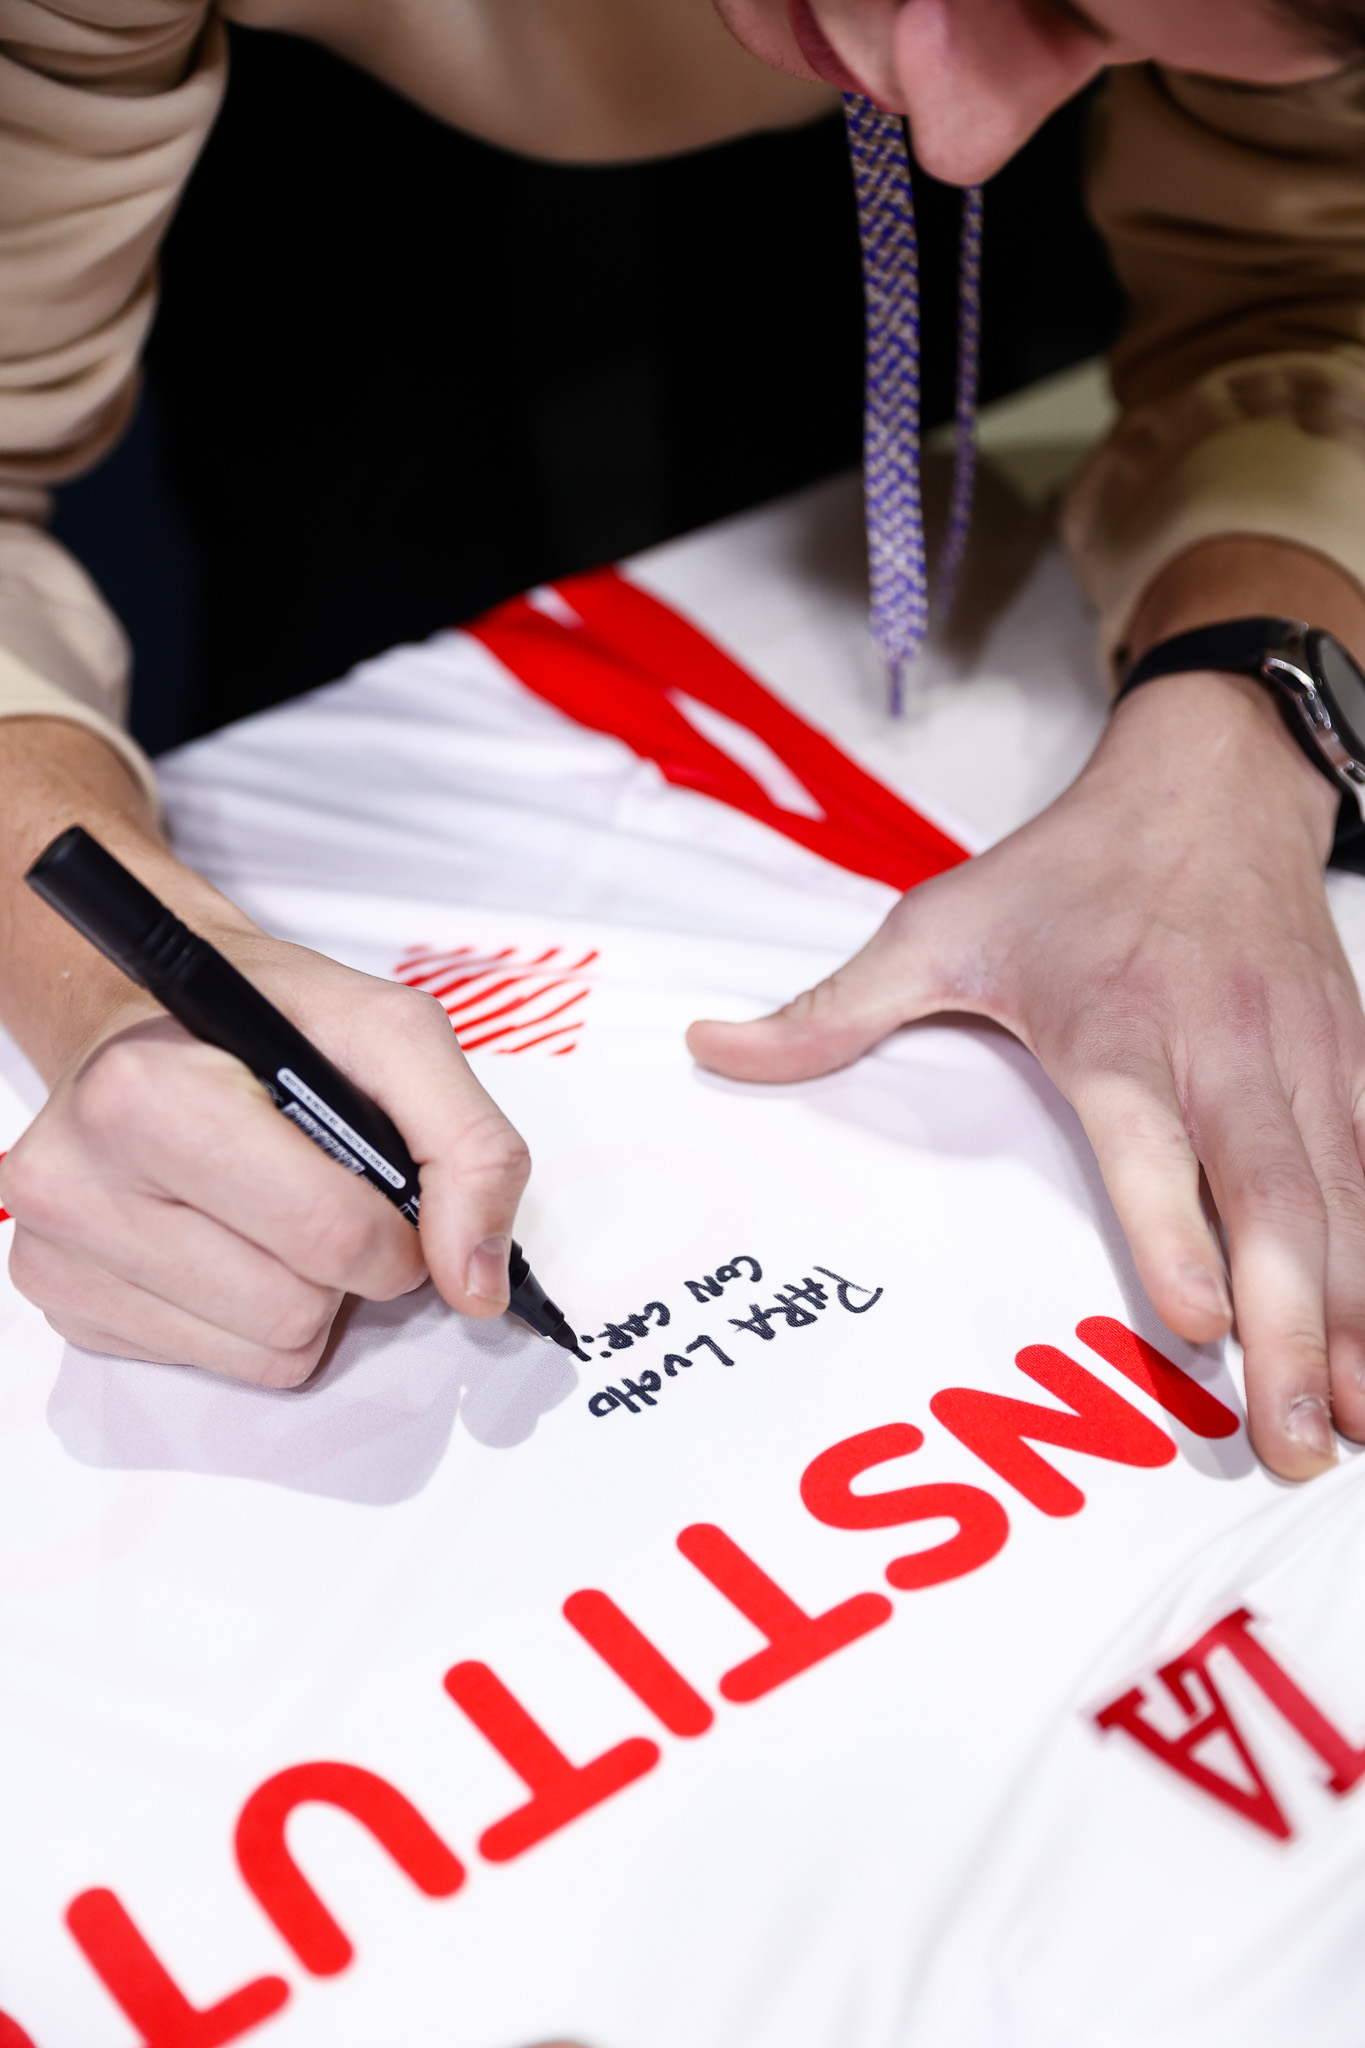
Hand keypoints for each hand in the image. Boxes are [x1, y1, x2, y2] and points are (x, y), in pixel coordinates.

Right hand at [0, 929, 528, 1385]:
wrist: (147, 1013)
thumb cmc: (259, 1018)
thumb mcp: (391, 1033)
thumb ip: (466, 1144)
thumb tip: (477, 1277)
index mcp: (147, 1094)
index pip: (326, 1236)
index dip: (392, 1229)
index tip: (384, 1191)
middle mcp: (76, 1177)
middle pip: (295, 1310)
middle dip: (345, 1264)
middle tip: (324, 1191)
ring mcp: (59, 1252)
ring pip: (265, 1355)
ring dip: (304, 1295)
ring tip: (273, 1207)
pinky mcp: (67, 1306)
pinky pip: (219, 1366)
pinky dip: (251, 1316)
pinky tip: (226, 1235)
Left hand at [688, 669, 1360, 1479]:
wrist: (1211, 783)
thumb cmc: (1069, 872)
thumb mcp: (939, 925)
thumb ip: (836, 1010)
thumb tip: (713, 1055)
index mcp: (1118, 1024)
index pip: (1151, 1138)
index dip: (1177, 1227)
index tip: (1199, 1322)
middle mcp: (1225, 1048)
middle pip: (1272, 1193)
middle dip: (1291, 1323)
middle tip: (1289, 1441)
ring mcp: (1302, 1060)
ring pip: (1345, 1199)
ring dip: (1353, 1317)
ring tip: (1349, 1431)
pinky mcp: (1351, 1065)